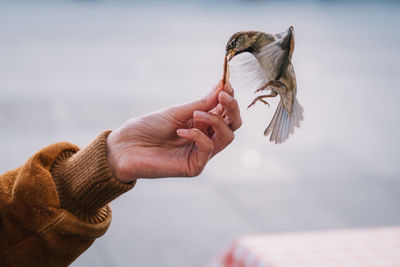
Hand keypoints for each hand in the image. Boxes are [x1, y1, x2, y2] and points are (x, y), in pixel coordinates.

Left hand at [106, 81, 241, 182]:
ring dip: (215, 121)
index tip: (227, 84)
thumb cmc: (149, 127)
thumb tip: (222, 85)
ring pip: (226, 137)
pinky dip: (197, 135)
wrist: (126, 146)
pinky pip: (208, 148)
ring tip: (198, 113)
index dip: (230, 98)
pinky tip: (180, 130)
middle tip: (223, 96)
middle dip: (232, 108)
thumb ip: (202, 103)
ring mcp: (201, 153)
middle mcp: (205, 137)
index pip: (225, 112)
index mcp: (202, 123)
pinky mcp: (194, 166)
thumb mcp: (177, 111)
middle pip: (233, 125)